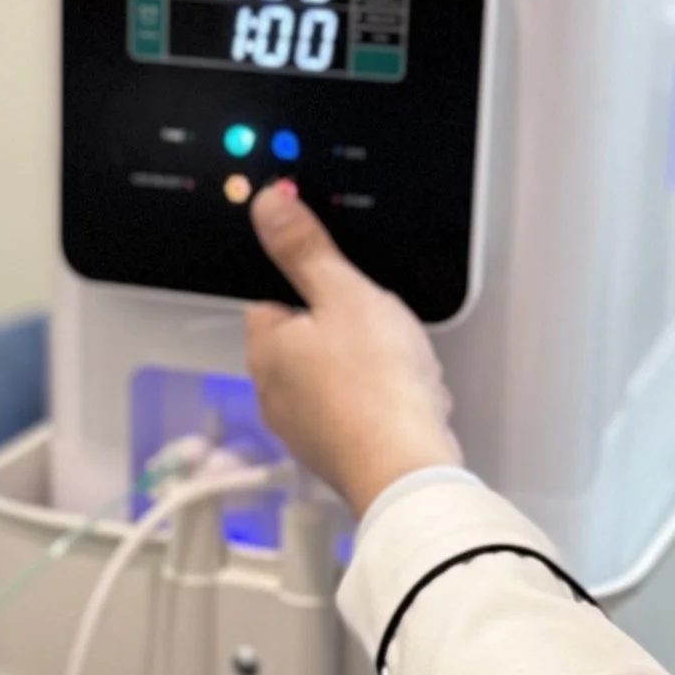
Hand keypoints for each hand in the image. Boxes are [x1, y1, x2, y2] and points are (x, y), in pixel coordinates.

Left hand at [245, 182, 460, 515]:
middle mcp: (273, 393)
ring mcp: (304, 429)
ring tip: (400, 368)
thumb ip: (305, 249)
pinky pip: (360, 412)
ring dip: (372, 369)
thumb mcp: (345, 294)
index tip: (345, 291)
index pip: (272, 299)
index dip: (314, 290)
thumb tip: (266, 206)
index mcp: (266, 348)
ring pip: (338, 377)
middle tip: (381, 332)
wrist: (407, 468)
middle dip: (350, 332)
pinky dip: (383, 402)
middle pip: (310, 340)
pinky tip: (408, 400)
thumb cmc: (376, 385)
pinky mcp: (336, 453)